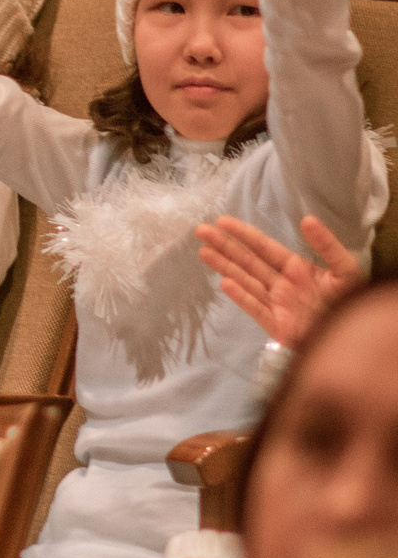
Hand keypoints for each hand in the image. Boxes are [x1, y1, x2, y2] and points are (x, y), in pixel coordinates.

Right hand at [195, 212, 364, 348]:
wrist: (357, 339)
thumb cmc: (354, 304)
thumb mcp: (346, 269)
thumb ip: (327, 245)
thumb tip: (306, 219)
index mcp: (298, 270)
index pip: (264, 248)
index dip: (244, 234)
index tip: (222, 221)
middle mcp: (282, 285)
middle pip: (248, 262)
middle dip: (225, 246)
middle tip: (201, 231)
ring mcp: (277, 305)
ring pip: (245, 281)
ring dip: (224, 266)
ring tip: (203, 252)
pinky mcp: (277, 326)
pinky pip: (256, 308)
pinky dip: (241, 297)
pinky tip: (225, 283)